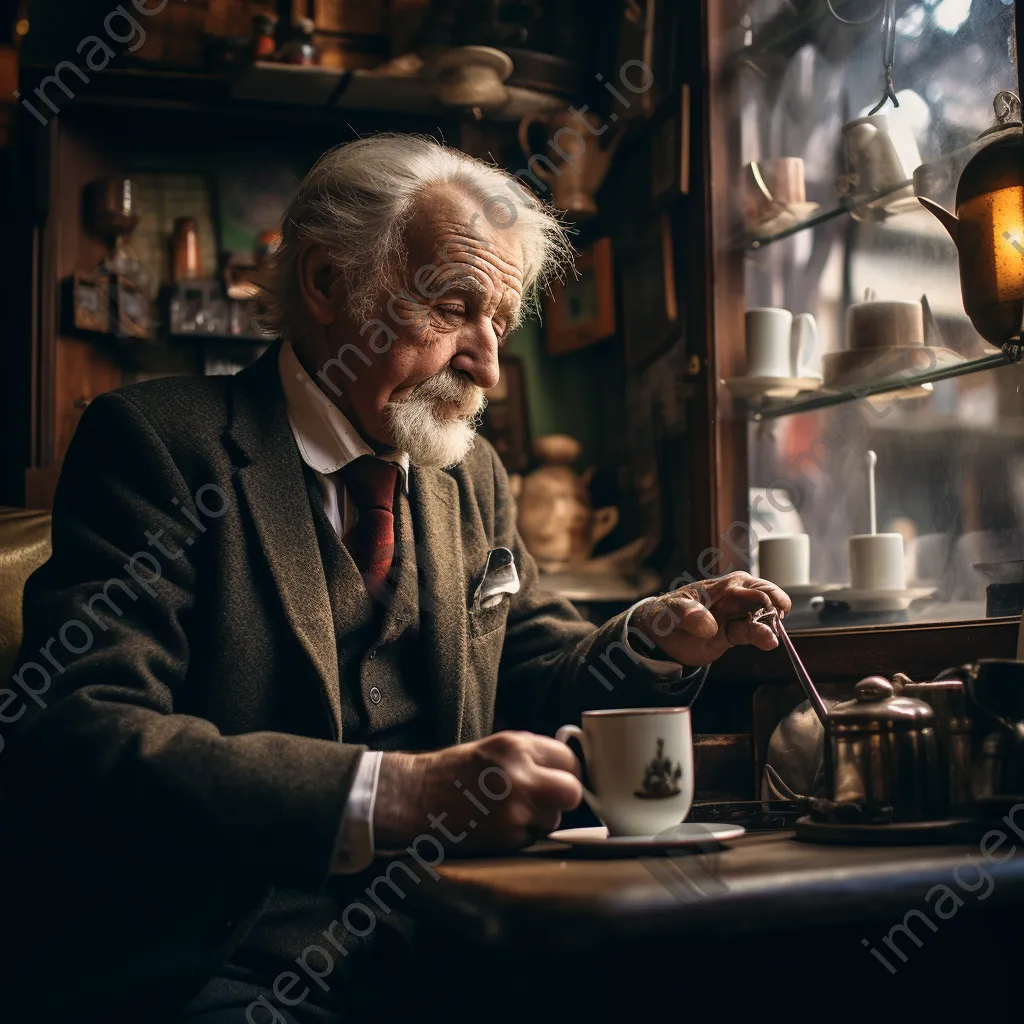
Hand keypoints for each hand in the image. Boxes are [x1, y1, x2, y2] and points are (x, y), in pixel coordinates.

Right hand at [374, 731, 582, 851]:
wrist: (415, 797)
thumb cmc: (455, 771)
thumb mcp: (495, 747)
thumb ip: (532, 754)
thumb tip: (570, 766)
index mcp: (516, 747)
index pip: (570, 759)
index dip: (568, 770)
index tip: (562, 776)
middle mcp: (519, 776)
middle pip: (573, 792)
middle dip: (564, 796)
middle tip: (548, 797)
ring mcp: (514, 810)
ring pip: (554, 819)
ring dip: (542, 818)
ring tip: (513, 810)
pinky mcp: (507, 838)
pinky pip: (534, 837)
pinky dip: (523, 834)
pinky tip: (500, 823)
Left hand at [633, 572, 790, 666]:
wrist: (658, 634)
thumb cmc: (665, 614)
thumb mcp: (669, 612)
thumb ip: (686, 614)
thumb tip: (709, 625)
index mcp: (719, 586)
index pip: (746, 585)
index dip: (763, 593)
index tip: (771, 605)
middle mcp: (732, 598)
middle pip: (761, 596)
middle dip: (773, 604)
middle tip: (778, 616)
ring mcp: (733, 617)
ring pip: (759, 616)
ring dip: (769, 624)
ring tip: (771, 637)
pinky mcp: (732, 634)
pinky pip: (750, 633)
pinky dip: (761, 637)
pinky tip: (770, 642)